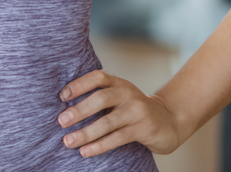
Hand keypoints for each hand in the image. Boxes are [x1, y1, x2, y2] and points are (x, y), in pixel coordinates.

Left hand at [57, 69, 183, 156]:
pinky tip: (85, 151)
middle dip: (79, 110)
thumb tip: (67, 107)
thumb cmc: (135, 109)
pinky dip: (99, 145)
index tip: (62, 96)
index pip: (98, 77)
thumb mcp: (120, 97)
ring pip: (107, 122)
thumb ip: (101, 97)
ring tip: (69, 141)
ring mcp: (136, 111)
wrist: (169, 121)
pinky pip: (117, 138)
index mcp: (119, 83)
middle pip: (100, 98)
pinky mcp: (143, 129)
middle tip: (61, 121)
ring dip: (86, 133)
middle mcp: (128, 93)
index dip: (79, 84)